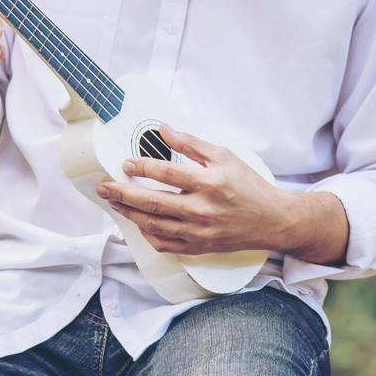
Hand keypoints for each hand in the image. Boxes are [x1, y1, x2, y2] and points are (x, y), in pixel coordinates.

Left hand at [96, 124, 292, 255]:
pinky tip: (138, 222)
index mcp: (208, 182)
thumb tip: (163, 130)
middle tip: (104, 187)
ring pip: (153, 224)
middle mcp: (201, 209)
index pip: (165, 173)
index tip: (126, 163)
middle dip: (122, 193)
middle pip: (152, 202)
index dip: (141, 166)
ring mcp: (198, 231)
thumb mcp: (224, 156)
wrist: (272, 220)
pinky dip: (147, 233)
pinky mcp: (198, 246)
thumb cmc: (249, 186)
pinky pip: (164, 243)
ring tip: (114, 203)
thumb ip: (191, 143)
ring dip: (129, 213)